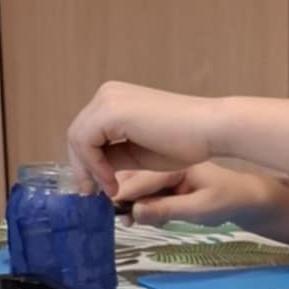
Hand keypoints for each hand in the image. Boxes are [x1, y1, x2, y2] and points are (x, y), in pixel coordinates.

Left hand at [68, 81, 218, 195]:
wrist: (211, 129)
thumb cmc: (186, 142)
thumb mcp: (138, 153)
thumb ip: (113, 157)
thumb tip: (90, 173)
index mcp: (115, 100)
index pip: (85, 133)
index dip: (87, 164)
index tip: (101, 189)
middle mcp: (108, 93)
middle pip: (76, 135)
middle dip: (83, 168)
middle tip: (95, 194)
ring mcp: (108, 98)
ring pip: (77, 138)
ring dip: (88, 169)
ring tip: (110, 189)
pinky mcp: (111, 109)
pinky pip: (85, 141)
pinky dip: (93, 165)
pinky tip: (112, 180)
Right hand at [118, 161, 284, 228]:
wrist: (247, 196)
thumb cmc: (229, 200)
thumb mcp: (201, 208)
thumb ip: (167, 210)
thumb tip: (133, 212)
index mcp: (172, 164)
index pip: (136, 179)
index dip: (120, 197)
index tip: (112, 214)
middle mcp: (164, 163)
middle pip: (128, 178)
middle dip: (121, 199)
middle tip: (126, 221)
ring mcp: (163, 170)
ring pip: (132, 184)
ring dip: (129, 203)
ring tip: (136, 221)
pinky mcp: (165, 180)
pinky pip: (143, 191)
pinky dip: (141, 204)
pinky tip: (149, 217)